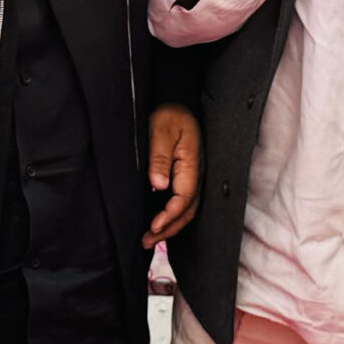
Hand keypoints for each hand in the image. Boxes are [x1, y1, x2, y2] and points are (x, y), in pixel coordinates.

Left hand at [144, 103, 201, 244]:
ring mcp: (193, 175)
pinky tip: (161, 223)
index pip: (184, 197)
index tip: (153, 226)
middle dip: (169, 228)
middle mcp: (196, 173)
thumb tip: (158, 185)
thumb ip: (160, 157)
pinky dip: (174, 216)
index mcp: (191, 162)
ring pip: (188, 209)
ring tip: (151, 238)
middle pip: (188, 209)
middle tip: (147, 240)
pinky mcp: (187, 176)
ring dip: (171, 226)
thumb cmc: (169, 114)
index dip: (169, 215)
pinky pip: (185, 201)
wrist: (178, 102)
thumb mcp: (161, 129)